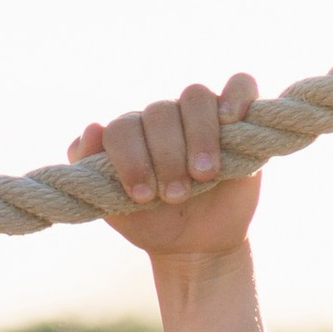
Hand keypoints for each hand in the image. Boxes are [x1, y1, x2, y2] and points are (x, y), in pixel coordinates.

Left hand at [71, 75, 261, 258]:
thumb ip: (91, 170)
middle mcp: (164, 119)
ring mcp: (200, 116)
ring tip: (202, 175)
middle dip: (166, 157)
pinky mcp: (239, 120)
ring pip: (195, 98)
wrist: (196, 246)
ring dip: (198, 135)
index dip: (131, 159)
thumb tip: (93, 129)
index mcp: (132, 134)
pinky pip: (241, 85)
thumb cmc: (152, 223)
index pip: (124, 128)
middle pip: (160, 113)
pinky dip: (237, 95)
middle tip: (175, 196)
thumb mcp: (115, 208)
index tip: (143, 197)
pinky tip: (230, 117)